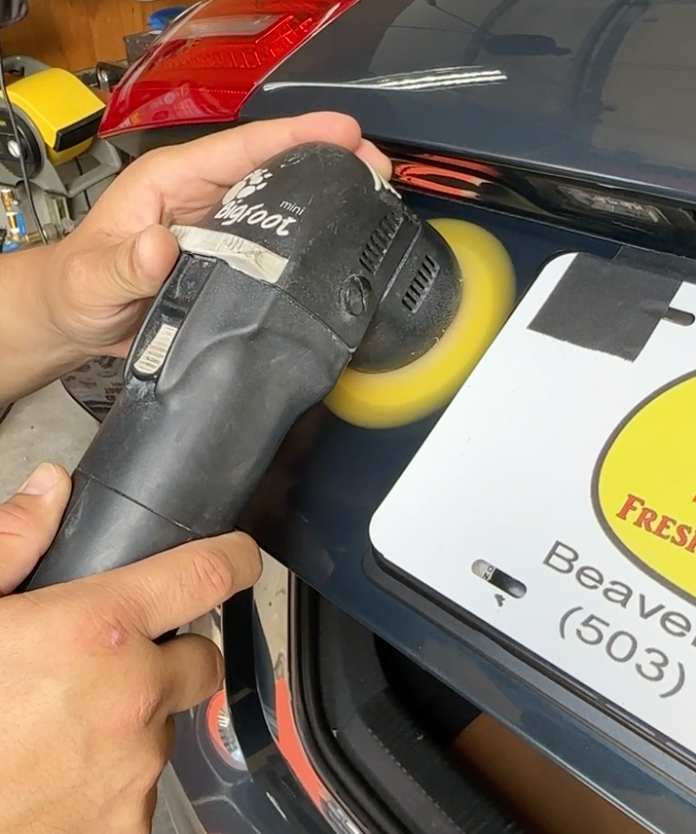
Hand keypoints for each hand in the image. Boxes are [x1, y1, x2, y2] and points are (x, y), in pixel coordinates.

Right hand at [0, 462, 260, 833]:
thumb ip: (15, 542)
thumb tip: (51, 489)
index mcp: (98, 630)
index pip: (207, 574)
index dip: (235, 559)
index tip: (241, 557)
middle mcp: (133, 695)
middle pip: (201, 659)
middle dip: (175, 654)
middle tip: (114, 662)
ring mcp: (135, 767)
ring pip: (169, 724)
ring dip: (139, 718)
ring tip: (70, 723)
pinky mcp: (124, 823)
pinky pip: (143, 788)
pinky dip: (118, 777)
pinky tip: (66, 773)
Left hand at [46, 112, 391, 357]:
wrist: (77, 321)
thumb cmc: (76, 288)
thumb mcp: (92, 277)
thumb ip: (124, 265)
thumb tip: (161, 246)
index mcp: (170, 181)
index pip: (239, 149)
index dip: (293, 137)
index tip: (343, 132)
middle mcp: (200, 197)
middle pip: (271, 170)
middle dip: (326, 162)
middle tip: (377, 168)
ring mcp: (217, 229)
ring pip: (278, 205)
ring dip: (325, 201)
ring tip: (373, 201)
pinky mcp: (226, 259)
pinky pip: (271, 245)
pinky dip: (306, 243)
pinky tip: (337, 250)